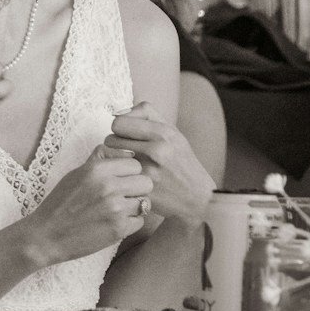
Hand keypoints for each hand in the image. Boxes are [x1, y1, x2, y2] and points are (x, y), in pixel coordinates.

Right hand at [23, 146, 152, 264]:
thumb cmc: (61, 203)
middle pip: (146, 182)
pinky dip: (130, 224)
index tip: (121, 181)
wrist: (47, 235)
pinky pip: (140, 221)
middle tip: (124, 196)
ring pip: (145, 202)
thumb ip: (101, 160)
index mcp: (97, 169)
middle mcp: (108, 186)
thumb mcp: (76, 173)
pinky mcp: (118, 229)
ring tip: (118, 210)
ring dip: (134, 207)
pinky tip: (114, 223)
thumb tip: (126, 152)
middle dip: (137, 189)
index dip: (130, 173)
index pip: (135, 164)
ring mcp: (115, 209)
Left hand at [104, 102, 214, 223]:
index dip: (119, 127)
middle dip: (115, 143)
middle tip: (125, 150)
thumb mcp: (174, 134)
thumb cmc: (183, 164)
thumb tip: (120, 111)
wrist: (198, 199)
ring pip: (112, 157)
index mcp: (164, 132)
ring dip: (115, 159)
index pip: (120, 121)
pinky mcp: (141, 187)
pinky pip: (118, 174)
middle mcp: (157, 149)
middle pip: (111, 138)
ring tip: (127, 163)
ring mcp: (148, 170)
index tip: (125, 133)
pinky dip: (120, 175)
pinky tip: (129, 177)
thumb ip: (148, 117)